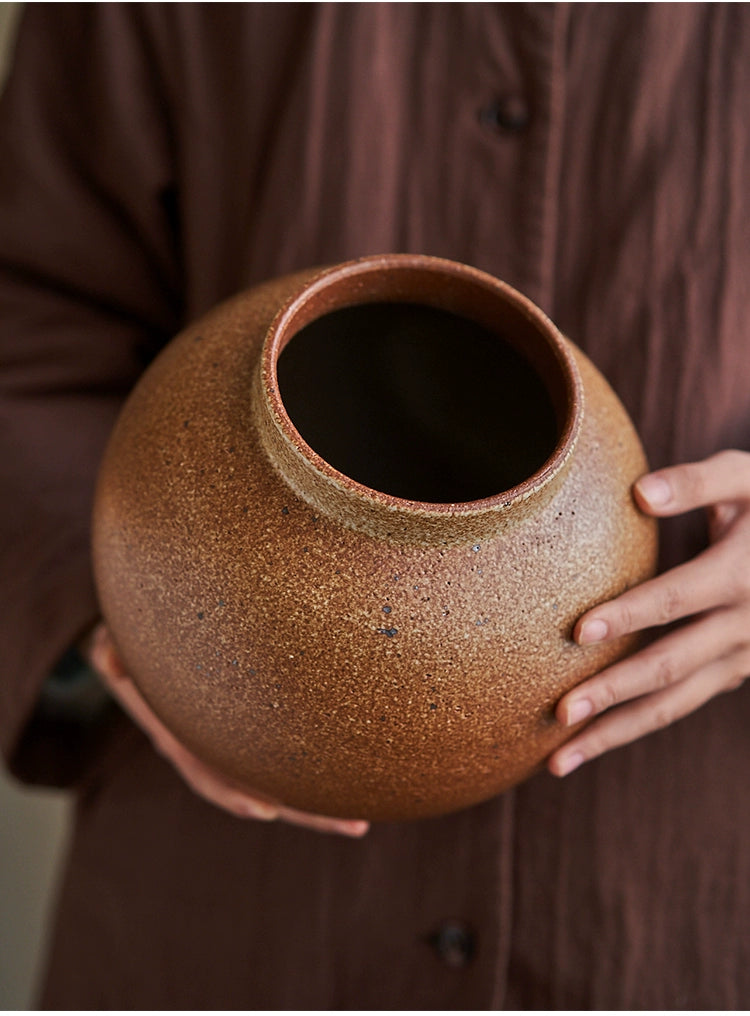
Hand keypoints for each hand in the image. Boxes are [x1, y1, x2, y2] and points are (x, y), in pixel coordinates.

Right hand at [83, 623, 369, 836]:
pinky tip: (353, 769)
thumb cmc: (134, 645)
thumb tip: (108, 659)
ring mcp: (234, 741)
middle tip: (355, 825)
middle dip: (306, 811)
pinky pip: (287, 749)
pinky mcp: (255, 724)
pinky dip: (317, 763)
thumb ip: (113, 655)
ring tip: (365, 814)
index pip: (210, 773)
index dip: (234, 792)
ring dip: (322, 797)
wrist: (145, 645)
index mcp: (180, 738)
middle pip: (261, 788)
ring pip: (280, 776)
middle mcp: (212, 748)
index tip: (266, 811)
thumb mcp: (116, 648)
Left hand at [548, 450, 749, 776]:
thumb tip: (640, 493)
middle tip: (560, 713)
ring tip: (559, 760)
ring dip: (618, 733)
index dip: (630, 615)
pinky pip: (680, 705)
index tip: (579, 632)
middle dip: (615, 692)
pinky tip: (591, 742)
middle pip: (672, 667)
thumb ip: (696, 482)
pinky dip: (635, 726)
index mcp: (742, 575)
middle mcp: (745, 626)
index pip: (679, 600)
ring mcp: (741, 659)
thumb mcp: (744, 477)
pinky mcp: (731, 673)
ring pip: (675, 704)